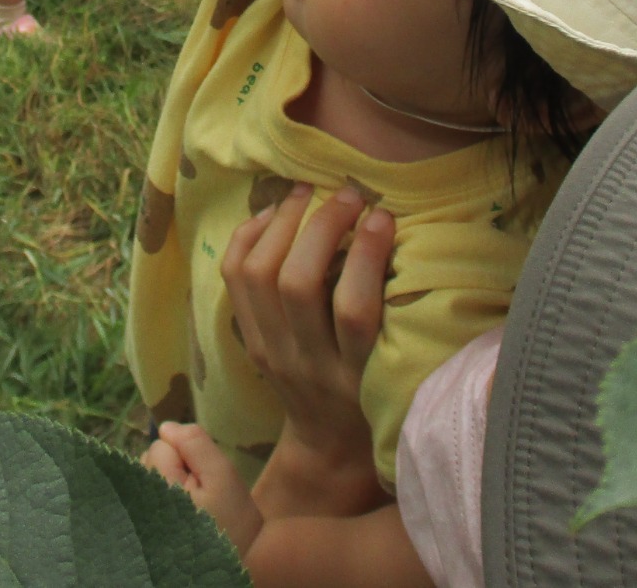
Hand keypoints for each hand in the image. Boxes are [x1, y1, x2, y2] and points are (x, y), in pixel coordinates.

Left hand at [144, 423, 262, 556]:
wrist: (241, 564)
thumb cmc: (233, 521)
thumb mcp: (223, 475)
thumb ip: (195, 444)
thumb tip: (166, 427)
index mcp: (158, 487)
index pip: (160, 446)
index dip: (185, 455)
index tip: (202, 480)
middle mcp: (140, 502)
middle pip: (149, 459)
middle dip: (173, 467)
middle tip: (199, 493)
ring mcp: (138, 518)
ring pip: (147, 476)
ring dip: (167, 482)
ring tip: (191, 505)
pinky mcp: (142, 530)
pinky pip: (146, 495)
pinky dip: (161, 497)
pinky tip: (179, 514)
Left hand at [221, 184, 392, 467]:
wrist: (328, 443)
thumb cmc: (378, 397)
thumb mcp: (399, 372)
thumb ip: (402, 321)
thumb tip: (399, 236)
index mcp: (354, 375)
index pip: (353, 311)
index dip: (366, 255)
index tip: (383, 216)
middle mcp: (306, 364)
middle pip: (297, 283)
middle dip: (321, 227)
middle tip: (348, 194)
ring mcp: (271, 352)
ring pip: (258, 275)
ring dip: (283, 224)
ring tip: (308, 193)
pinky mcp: (249, 341)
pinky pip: (234, 279)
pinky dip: (249, 237)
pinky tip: (274, 213)